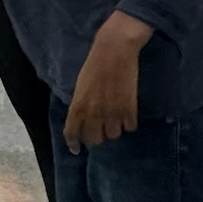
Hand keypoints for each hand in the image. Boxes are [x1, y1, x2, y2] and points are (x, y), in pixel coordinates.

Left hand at [64, 11, 151, 151]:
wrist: (114, 51)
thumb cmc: (94, 65)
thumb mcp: (80, 86)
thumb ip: (80, 105)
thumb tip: (82, 121)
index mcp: (78, 106)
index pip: (72, 133)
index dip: (74, 144)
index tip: (77, 150)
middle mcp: (94, 113)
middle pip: (95, 140)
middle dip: (97, 137)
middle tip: (101, 130)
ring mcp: (112, 112)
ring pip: (114, 135)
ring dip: (114, 129)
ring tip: (116, 118)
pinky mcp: (129, 109)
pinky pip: (130, 127)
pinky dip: (129, 123)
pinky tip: (128, 114)